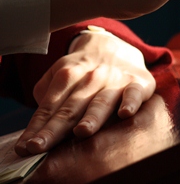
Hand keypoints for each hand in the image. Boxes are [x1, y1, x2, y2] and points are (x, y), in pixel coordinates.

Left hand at [14, 31, 155, 155]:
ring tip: (82, 132)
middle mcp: (90, 77)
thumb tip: (39, 124)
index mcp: (67, 75)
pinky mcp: (137, 83)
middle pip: (71, 108)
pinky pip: (134, 93)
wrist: (116, 46)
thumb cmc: (85, 71)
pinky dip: (130, 102)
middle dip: (55, 128)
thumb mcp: (61, 74)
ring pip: (101, 102)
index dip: (37, 127)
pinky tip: (125, 113)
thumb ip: (48, 95)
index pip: (50, 106)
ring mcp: (115, 80)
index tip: (27, 147)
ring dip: (92, 117)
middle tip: (41, 146)